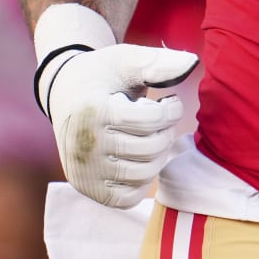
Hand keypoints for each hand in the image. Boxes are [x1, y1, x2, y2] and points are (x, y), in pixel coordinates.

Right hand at [41, 44, 198, 208]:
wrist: (66, 94)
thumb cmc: (102, 76)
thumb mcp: (125, 60)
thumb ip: (157, 62)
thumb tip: (192, 62)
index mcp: (92, 111)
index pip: (150, 120)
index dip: (171, 109)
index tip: (170, 100)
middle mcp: (84, 145)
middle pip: (149, 149)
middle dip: (166, 132)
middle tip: (161, 120)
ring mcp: (84, 171)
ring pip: (143, 175)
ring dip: (157, 155)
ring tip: (151, 136)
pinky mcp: (88, 189)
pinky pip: (129, 198)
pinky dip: (141, 180)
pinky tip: (138, 157)